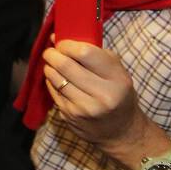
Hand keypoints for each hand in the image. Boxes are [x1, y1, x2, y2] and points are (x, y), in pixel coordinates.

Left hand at [42, 40, 156, 162]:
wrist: (121, 132)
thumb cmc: (119, 95)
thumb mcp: (119, 73)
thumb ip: (97, 54)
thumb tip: (63, 38)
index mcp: (117, 79)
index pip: (85, 53)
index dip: (68, 45)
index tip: (62, 42)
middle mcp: (102, 95)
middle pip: (66, 65)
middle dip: (53, 54)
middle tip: (51, 51)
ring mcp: (84, 108)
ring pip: (56, 78)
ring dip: (50, 67)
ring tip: (52, 63)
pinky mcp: (70, 116)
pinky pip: (54, 92)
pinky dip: (51, 81)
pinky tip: (56, 78)